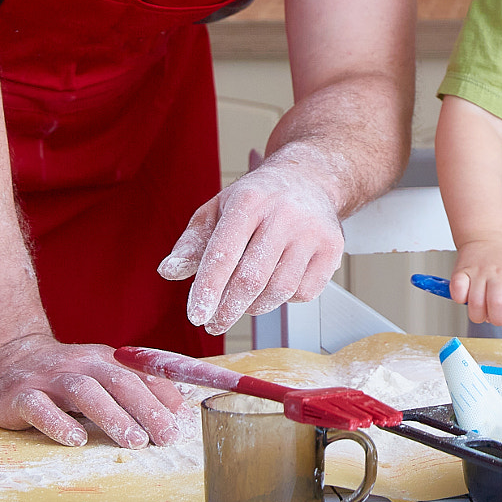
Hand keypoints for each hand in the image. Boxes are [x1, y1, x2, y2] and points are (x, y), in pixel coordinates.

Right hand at [0, 332, 184, 447]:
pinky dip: (59, 423)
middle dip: (147, 410)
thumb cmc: (63, 375)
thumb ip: (135, 388)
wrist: (6, 358)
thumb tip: (180, 406)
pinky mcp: (21, 394)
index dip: (165, 398)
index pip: (142, 376)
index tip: (184, 422)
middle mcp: (81, 364)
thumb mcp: (101, 374)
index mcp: (106, 360)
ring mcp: (50, 378)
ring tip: (134, 441)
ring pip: (85, 392)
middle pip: (120, 382)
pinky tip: (75, 440)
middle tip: (167, 436)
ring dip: (113, 416)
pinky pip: (40, 408)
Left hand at [157, 152, 344, 334]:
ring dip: (254, 307)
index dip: (208, 289)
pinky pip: (304, 293)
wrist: (309, 179)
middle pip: (252, 278)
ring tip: (242, 302)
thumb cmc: (258, 198)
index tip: (196, 316)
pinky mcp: (333, 248)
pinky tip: (274, 286)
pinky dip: (284, 300)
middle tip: (214, 323)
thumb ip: (192, 242)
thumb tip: (169, 270)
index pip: (224, 253)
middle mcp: (284, 214)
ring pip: (279, 290)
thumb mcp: (218, 209)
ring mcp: (313, 231)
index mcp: (249, 200)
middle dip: (228, 309)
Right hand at [448, 237, 501, 325]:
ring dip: (477, 313)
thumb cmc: (501, 261)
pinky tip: (465, 295)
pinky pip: (457, 294)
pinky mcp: (461, 272)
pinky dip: (460, 300)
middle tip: (494, 316)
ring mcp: (478, 272)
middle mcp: (497, 274)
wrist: (484, 237)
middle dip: (494, 318)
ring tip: (480, 307)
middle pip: (496, 303)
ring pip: (475, 304)